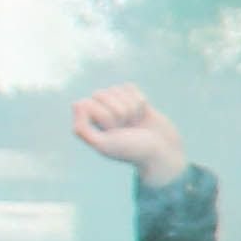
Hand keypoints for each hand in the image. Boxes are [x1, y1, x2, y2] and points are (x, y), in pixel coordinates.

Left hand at [71, 85, 185, 183]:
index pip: (87, 103)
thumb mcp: (104, 145)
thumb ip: (83, 130)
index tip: (115, 131)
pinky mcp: (132, 100)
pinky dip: (140, 100)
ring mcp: (117, 106)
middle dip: (118, 110)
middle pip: (100, 94)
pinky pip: (130, 87)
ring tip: (135, 123)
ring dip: (131, 106)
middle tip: (126, 128)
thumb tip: (76, 103)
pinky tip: (142, 115)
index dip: (104, 116)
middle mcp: (100, 114)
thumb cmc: (133, 151)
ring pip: (116, 89)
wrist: (163, 153)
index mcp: (89, 125)